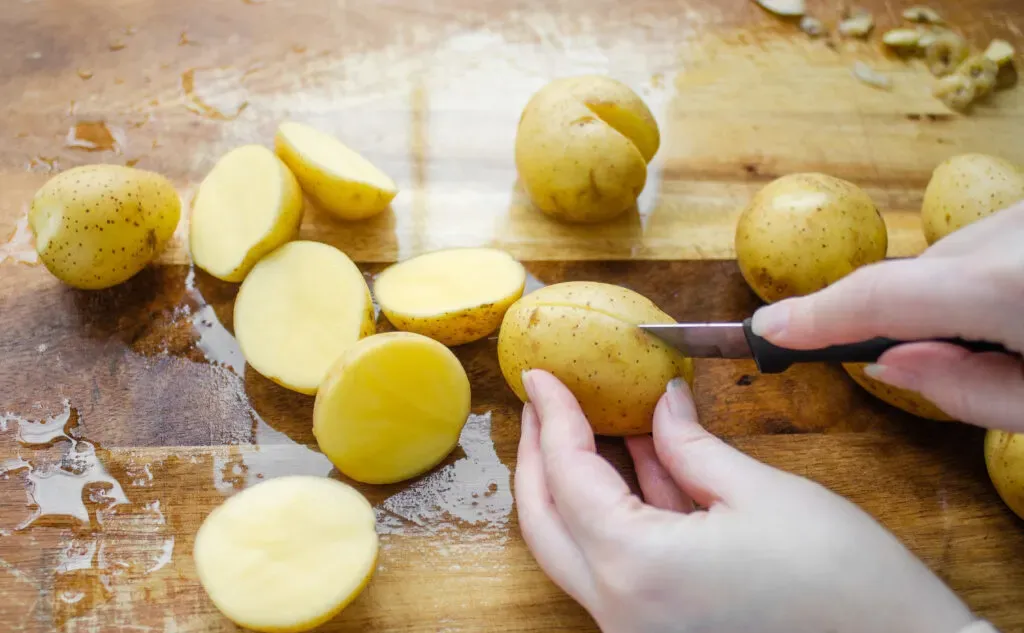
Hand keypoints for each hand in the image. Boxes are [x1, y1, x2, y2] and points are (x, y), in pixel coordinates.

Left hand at [514, 370, 980, 632]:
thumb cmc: (845, 585)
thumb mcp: (762, 494)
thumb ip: (691, 445)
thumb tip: (658, 402)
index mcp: (638, 570)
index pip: (570, 477)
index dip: (555, 417)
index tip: (543, 375)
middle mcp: (622, 612)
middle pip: (547, 523)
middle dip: (537, 457)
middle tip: (544, 403)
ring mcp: (638, 629)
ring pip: (577, 548)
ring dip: (574, 485)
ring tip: (581, 425)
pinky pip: (619, 567)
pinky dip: (617, 516)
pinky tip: (634, 466)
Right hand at [751, 202, 1023, 430]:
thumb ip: (970, 391)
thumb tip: (888, 364)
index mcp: (1007, 286)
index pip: (879, 297)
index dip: (816, 315)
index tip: (768, 331)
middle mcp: (1010, 232)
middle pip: (913, 274)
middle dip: (900, 320)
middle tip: (927, 367)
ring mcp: (1023, 211)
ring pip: (948, 257)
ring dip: (948, 298)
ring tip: (1008, 341)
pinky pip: (984, 244)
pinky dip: (981, 279)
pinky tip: (1017, 309)